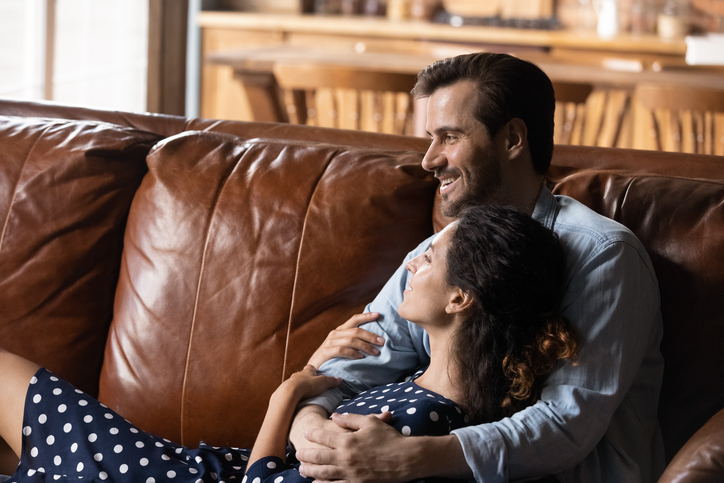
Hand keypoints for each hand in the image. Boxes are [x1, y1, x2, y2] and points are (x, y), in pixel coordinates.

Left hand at [278, 365, 342, 401]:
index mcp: (308, 371)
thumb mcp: (324, 382)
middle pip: (302, 374)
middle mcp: (298, 374)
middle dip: (305, 378)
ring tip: (303, 392)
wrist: (290, 392)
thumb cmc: (308, 385)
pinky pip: (289, 390)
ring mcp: (290, 382)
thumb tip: (340, 379)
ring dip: (298, 385)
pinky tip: (296, 398)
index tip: (316, 373)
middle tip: (310, 384)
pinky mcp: (285, 390)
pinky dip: (293, 393)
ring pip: (295, 382)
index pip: (311, 367)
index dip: (314, 370)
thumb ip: (332, 381)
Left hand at [296, 412, 415, 482]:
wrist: (406, 458)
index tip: (305, 433)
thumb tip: (335, 416)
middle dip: (305, 455)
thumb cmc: (389, 438)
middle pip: (318, 456)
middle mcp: (345, 457)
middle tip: (297, 454)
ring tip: (301, 469)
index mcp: (347, 440)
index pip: (324, 436)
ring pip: (323, 473)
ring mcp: (350, 472)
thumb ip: (350, 419)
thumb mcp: (370, 422)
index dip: (313, 434)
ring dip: (310, 471)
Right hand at [307, 312, 384, 368]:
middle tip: (382, 342)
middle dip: (370, 335)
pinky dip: (353, 353)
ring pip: (351, 340)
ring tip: (375, 352)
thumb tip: (373, 342)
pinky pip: (342, 350)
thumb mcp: (341, 348)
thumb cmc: (330, 360)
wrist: (312, 371)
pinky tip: (361, 357)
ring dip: (365, 346)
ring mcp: (329, 343)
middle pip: (355, 330)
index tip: (378, 314)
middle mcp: (334, 334)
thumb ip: (353, 343)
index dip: (366, 316)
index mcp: (339, 331)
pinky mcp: (326, 352)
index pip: (354, 319)